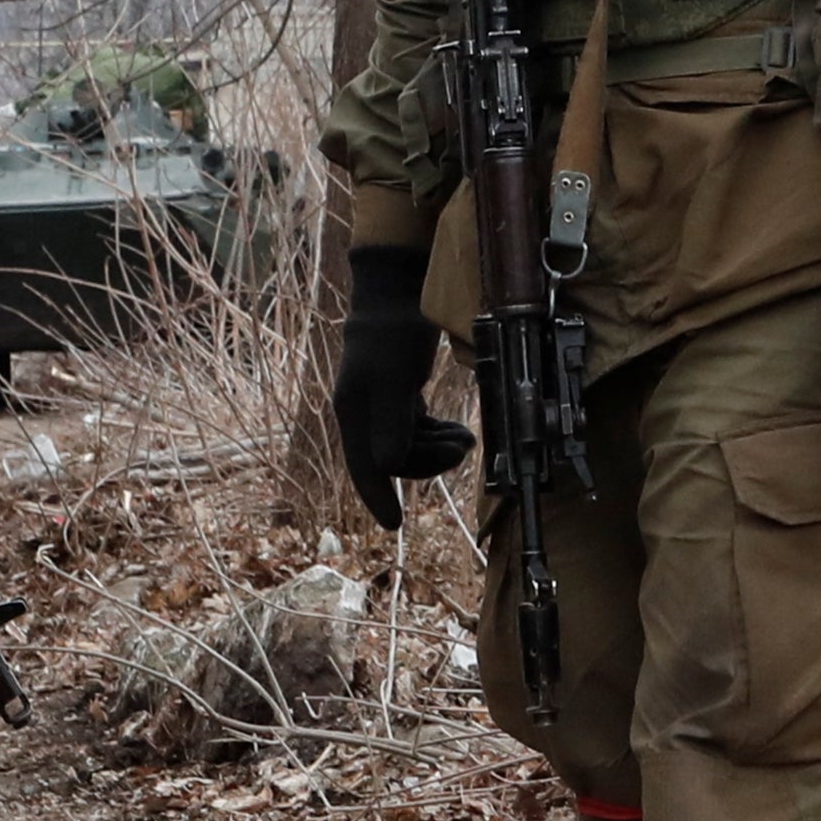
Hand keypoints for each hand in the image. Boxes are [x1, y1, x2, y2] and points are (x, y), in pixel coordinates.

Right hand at [332, 244, 475, 528]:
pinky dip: (439, 433)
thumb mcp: (394, 378)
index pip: (364, 467)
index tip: (392, 525)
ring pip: (410, 446)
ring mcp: (382, 406)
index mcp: (354, 413)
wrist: (396, 295)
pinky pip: (419, 430)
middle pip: (394, 460)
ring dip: (440, 448)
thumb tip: (387, 466)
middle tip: (463, 447)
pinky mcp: (400, 396)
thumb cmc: (391, 333)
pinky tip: (457, 429)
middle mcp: (364, 415)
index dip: (378, 496)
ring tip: (466, 437)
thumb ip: (391, 424)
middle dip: (429, 461)